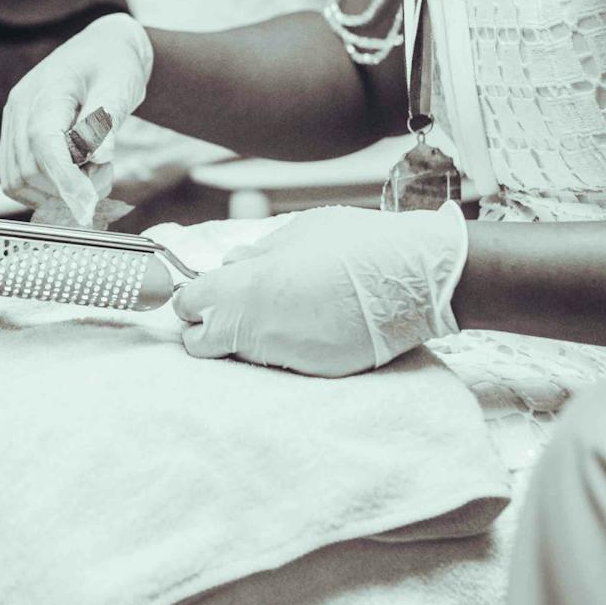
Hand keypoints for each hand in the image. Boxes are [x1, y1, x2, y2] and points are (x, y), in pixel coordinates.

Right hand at [0, 13, 153, 225]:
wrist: (103, 49)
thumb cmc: (114, 64)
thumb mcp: (120, 85)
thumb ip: (106, 121)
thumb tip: (98, 157)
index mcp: (46, 90)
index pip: (43, 142)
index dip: (64, 178)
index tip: (89, 204)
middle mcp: (19, 108)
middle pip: (29, 169)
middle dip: (68, 187)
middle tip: (105, 174)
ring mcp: (12, 124)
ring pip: (18, 182)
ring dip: (57, 193)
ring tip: (92, 173)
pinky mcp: (14, 139)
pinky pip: (17, 180)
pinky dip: (45, 191)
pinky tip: (75, 178)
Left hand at [171, 203, 467, 376]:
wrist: (416, 281)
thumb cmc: (357, 245)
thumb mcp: (299, 232)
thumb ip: (258, 253)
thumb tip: (232, 263)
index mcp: (248, 287)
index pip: (189, 305)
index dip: (192, 298)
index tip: (202, 293)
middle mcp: (258, 328)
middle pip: (200, 344)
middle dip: (205, 329)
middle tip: (229, 311)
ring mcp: (285, 355)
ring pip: (241, 355)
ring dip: (246, 338)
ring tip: (280, 313)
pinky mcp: (313, 372)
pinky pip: (280, 362)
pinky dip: (284, 347)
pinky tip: (308, 326)